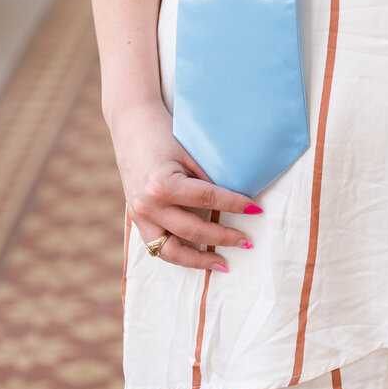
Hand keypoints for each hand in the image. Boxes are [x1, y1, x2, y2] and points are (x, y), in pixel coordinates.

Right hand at [113, 100, 260, 271]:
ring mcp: (140, 216)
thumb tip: (236, 199)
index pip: (208, 200)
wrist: (131, 125)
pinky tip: (197, 256)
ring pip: (171, 251)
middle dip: (224, 237)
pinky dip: (179, 254)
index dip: (235, 205)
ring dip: (199, 260)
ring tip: (223, 264)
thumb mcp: (188, 152)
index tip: (256, 210)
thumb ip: (207, 179)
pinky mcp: (136, 220)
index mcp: (163, 185)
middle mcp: (149, 206)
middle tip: (247, 241)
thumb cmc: (162, 133)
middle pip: (194, 230)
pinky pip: (157, 247)